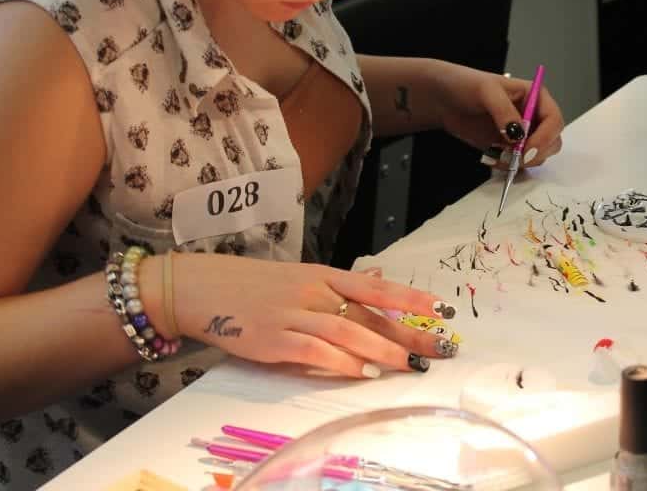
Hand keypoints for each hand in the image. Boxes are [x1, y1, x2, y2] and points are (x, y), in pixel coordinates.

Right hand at [164, 253, 459, 377]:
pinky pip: (314, 352)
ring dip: (381, 350)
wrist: (204, 288)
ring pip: (347, 331)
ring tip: (409, 365)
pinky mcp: (273, 340)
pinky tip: (361, 371)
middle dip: (408, 333)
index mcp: (323, 275)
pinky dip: (340, 361)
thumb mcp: (301, 276)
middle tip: (438, 348)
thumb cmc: (255, 285)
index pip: (376, 287)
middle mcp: (314, 292)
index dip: (410, 298)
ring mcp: (293, 315)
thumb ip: (340, 285)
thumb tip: (381, 278)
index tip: (442, 310)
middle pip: (369, 313)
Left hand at [432, 62, 563, 167]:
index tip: (528, 149)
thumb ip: (504, 112)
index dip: (546, 137)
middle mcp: (533, 116)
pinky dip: (509, 166)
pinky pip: (518, 163)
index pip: (554, 120)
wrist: (443, 99)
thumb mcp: (487, 91)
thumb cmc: (466, 85)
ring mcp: (522, 134)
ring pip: (537, 156)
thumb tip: (518, 136)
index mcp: (535, 97)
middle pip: (552, 141)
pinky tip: (491, 157)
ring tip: (497, 154)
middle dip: (536, 153)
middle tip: (516, 158)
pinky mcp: (508, 148)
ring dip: (521, 161)